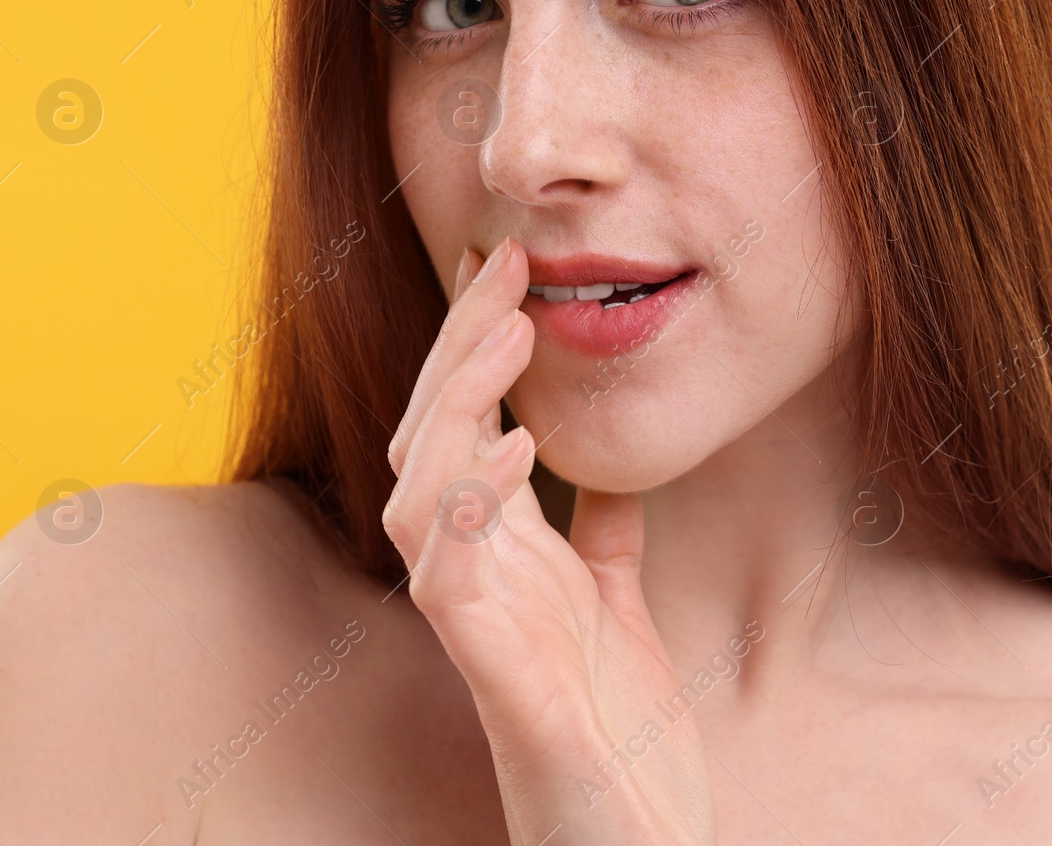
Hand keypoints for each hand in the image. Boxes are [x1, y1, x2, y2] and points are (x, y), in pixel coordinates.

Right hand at [381, 237, 716, 845]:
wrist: (633, 843)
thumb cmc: (620, 734)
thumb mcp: (619, 609)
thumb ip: (601, 539)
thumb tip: (602, 470)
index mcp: (505, 556)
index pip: (470, 429)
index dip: (478, 348)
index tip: (509, 269)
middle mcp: (476, 580)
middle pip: (433, 439)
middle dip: (460, 348)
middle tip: (500, 262)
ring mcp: (477, 625)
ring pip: (418, 492)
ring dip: (455, 405)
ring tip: (508, 328)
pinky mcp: (495, 673)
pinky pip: (456, 575)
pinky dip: (473, 504)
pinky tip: (516, 444)